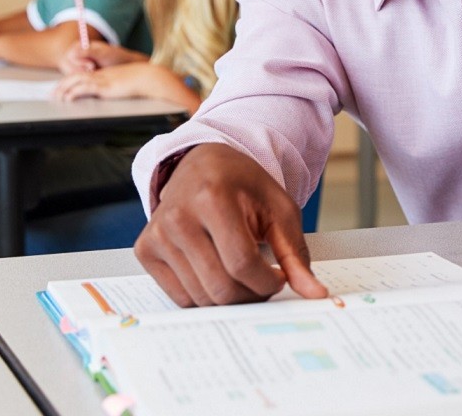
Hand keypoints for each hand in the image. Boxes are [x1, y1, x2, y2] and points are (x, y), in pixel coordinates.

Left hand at [53, 63, 156, 101]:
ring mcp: (102, 80)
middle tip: (53, 94)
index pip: (81, 75)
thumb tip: (110, 92)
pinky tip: (68, 98)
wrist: (148, 77)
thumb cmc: (140, 81)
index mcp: (103, 73)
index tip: (61, 88)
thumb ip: (115, 86)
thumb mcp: (124, 82)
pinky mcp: (105, 86)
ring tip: (56, 97)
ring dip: (63, 89)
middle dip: (61, 85)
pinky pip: (85, 88)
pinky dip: (74, 93)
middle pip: (74, 77)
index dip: (69, 81)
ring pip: (76, 81)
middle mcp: (100, 75)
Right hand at [58, 40, 145, 74]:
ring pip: (71, 72)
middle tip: (94, 70)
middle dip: (80, 69)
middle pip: (68, 64)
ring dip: (82, 75)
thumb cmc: (115, 56)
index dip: (78, 61)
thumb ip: (88, 52)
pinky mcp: (81, 73)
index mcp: (80, 45)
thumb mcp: (103, 53)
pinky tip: (94, 78)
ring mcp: (78, 64)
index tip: (91, 65)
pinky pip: (76, 78)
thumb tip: (73, 53)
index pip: (69, 55)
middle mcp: (77, 54)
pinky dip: (84, 79)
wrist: (124, 65)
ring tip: (95, 73)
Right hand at [135, 143, 328, 306]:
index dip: (268, 281)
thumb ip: (295, 254)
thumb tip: (315, 293)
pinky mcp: (146, 250)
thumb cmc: (244, 186)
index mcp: (212, 198)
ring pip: (201, 297)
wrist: (202, 165)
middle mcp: (178, 217)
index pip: (243, 264)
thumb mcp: (279, 210)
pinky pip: (180, 297)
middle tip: (264, 280)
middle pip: (220, 286)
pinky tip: (218, 274)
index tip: (279, 278)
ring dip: (231, 297)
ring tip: (243, 275)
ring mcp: (157, 235)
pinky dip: (205, 295)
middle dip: (251, 294)